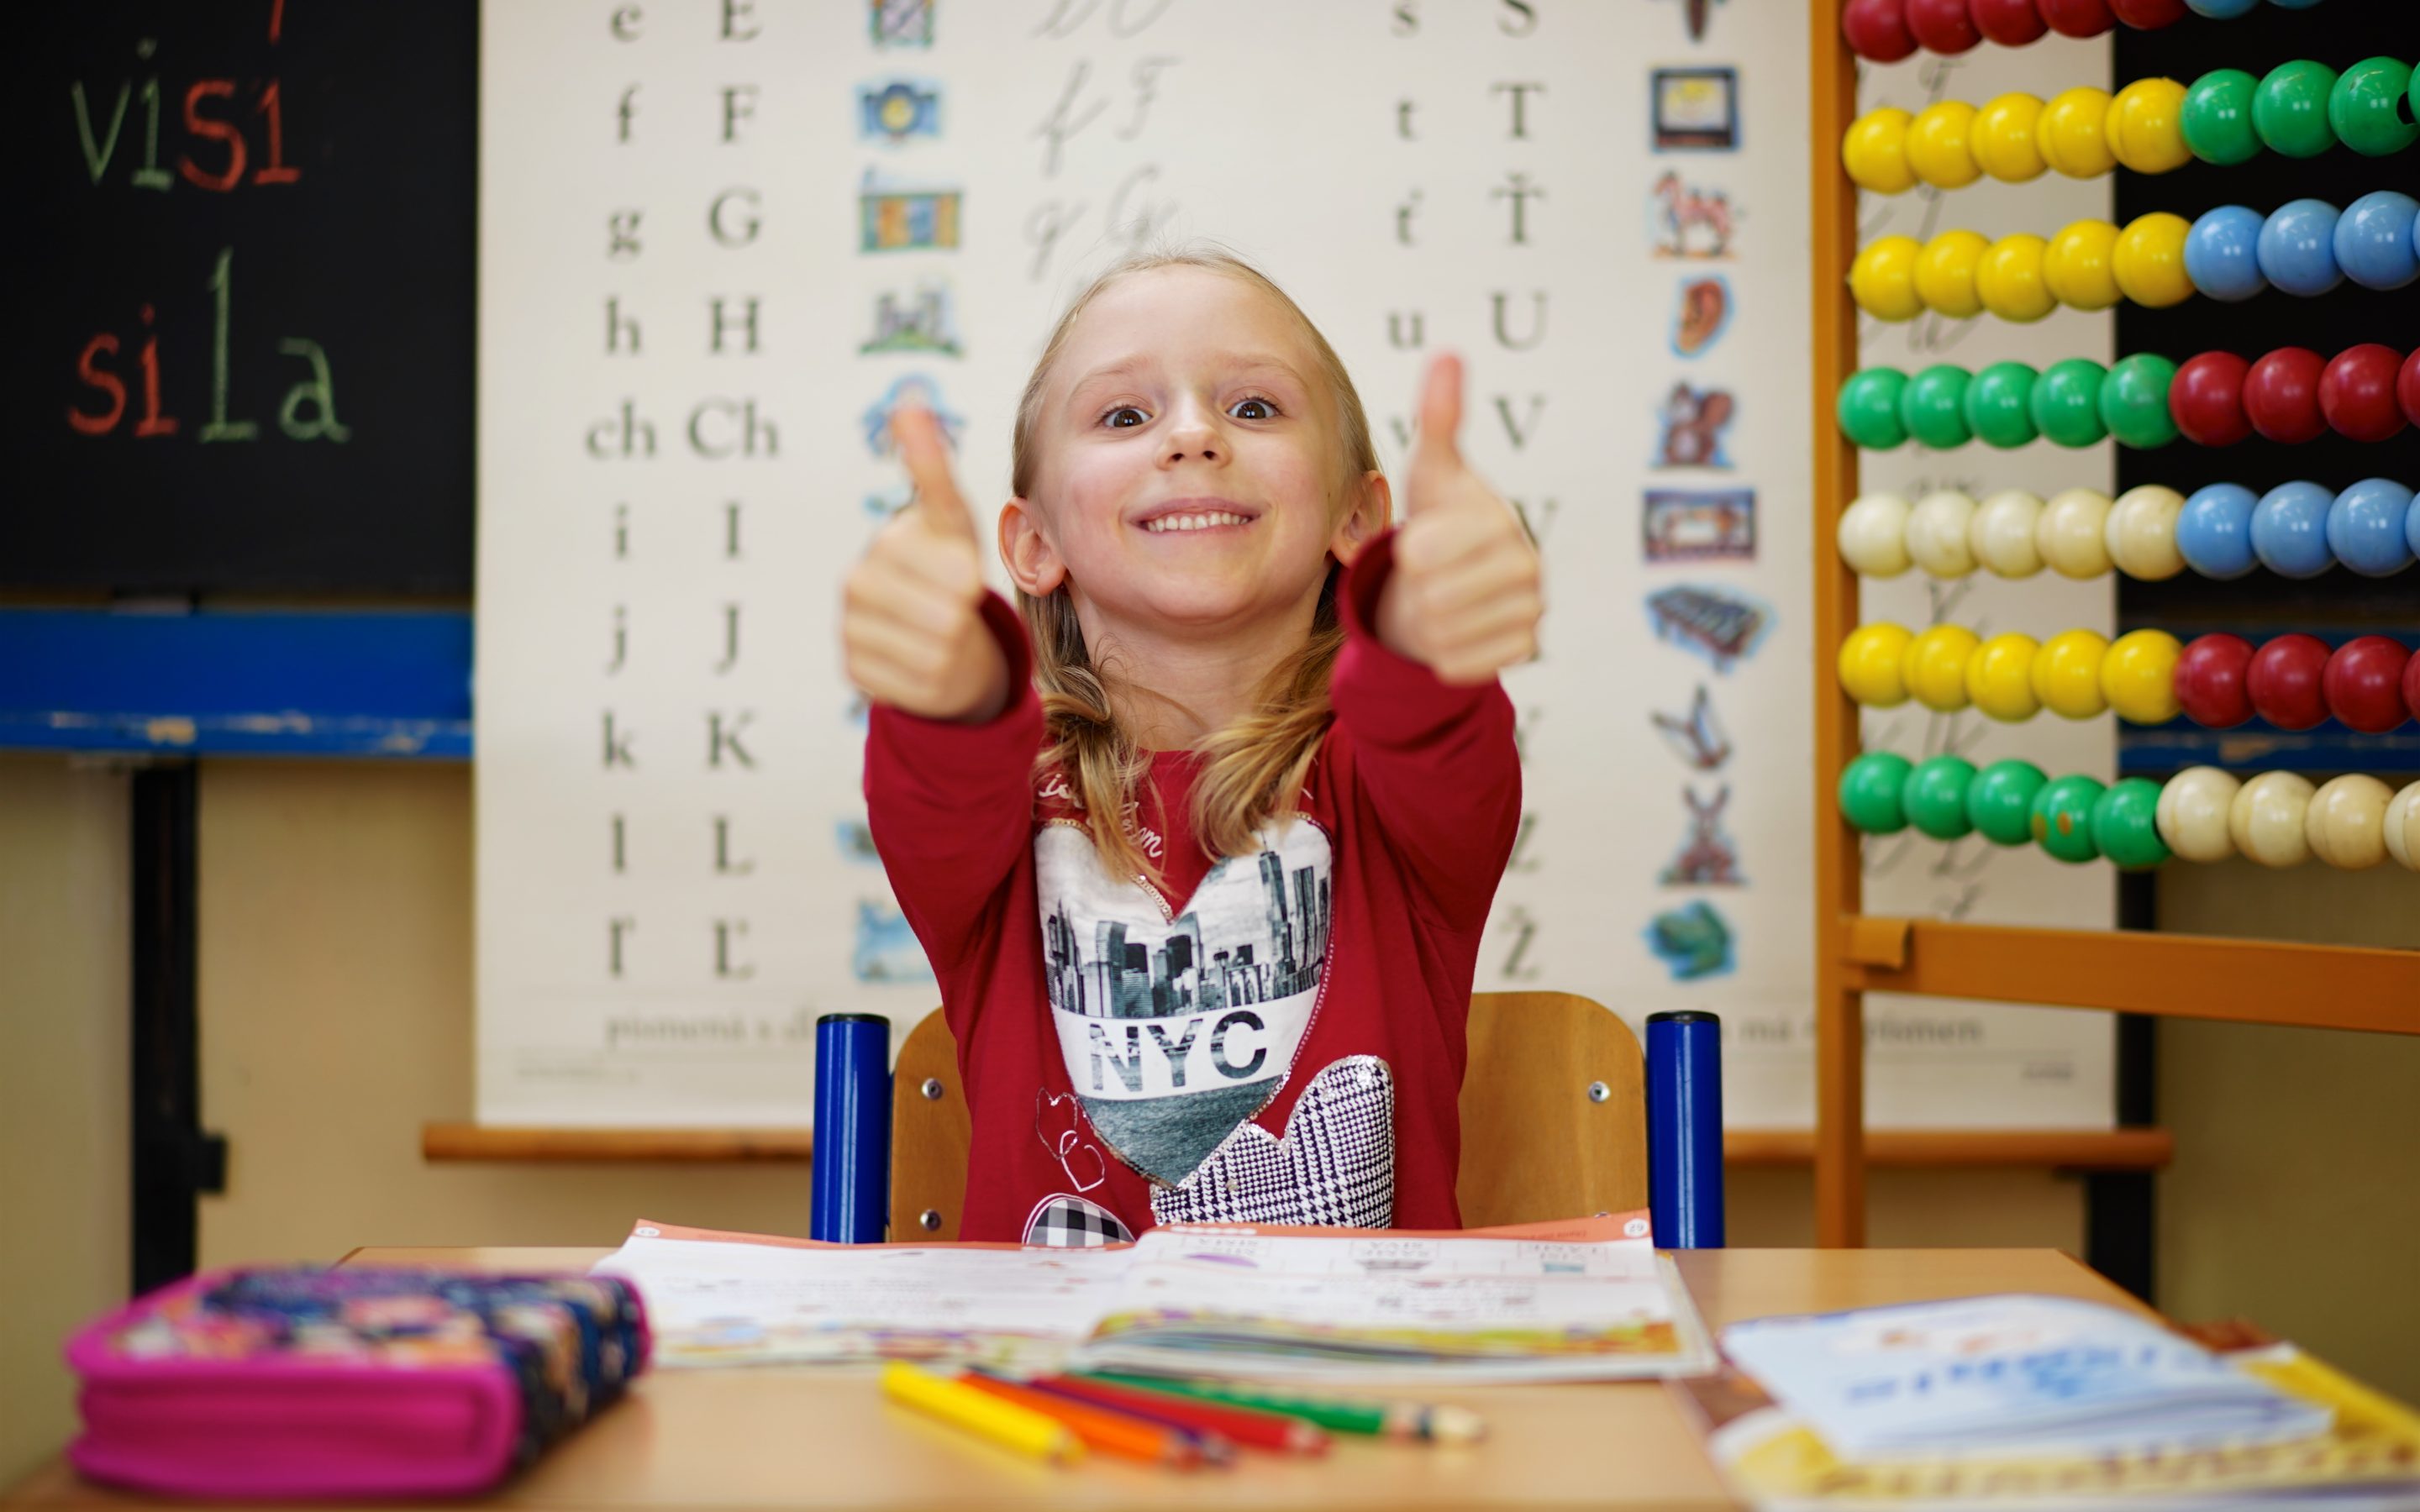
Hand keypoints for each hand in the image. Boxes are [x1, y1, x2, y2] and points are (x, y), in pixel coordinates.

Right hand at [841, 406, 1010, 720]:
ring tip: (943, 638)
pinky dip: (937, 682)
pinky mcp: (855, 672)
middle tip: (957, 612)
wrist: (937, 642)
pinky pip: (920, 684)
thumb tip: (908, 402)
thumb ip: (931, 467)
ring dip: (956, 651)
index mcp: (890, 541)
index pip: (952, 559)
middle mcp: (860, 580)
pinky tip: (924, 663)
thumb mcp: (953, 524)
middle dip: (969, 615)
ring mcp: (852, 627)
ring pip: (938, 649)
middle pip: (951, 608)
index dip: (969, 573)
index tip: (964, 574)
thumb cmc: (948, 574)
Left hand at [1377, 354, 1544, 684]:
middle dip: (1417, 590)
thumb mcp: (1430, 471)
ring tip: (1441, 599)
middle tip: (1431, 576)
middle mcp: (1529, 566)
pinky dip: (1442, 653)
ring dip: (1427, 623)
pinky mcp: (1525, 650)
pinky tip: (1455, 628)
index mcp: (1500, 520)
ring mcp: (1532, 612)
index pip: (1423, 553)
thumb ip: (1438, 416)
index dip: (1408, 553)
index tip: (1420, 543)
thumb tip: (1447, 354)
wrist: (1450, 585)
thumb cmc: (1438, 522)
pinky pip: (1457, 664)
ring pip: (1442, 635)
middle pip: (1432, 599)